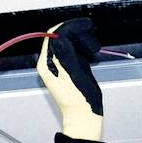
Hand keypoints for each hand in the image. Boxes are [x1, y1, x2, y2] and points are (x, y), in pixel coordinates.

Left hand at [37, 17, 102, 140]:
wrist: (83, 117)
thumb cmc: (79, 101)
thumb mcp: (73, 75)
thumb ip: (66, 54)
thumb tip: (60, 36)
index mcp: (47, 63)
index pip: (55, 34)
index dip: (71, 26)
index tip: (87, 25)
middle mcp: (50, 62)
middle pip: (62, 36)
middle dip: (79, 34)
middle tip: (93, 44)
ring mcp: (59, 65)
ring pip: (70, 42)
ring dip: (83, 42)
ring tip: (94, 52)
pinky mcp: (69, 68)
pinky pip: (75, 51)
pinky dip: (84, 50)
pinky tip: (92, 56)